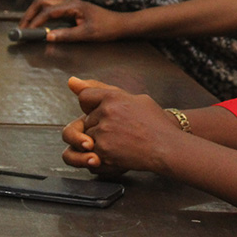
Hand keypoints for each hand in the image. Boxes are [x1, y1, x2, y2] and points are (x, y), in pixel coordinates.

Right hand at [20, 0, 123, 41]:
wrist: (121, 24)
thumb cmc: (107, 28)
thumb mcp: (87, 34)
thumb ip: (67, 35)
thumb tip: (47, 37)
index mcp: (73, 5)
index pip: (48, 10)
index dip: (35, 21)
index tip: (26, 31)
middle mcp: (69, 2)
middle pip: (42, 2)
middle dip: (30, 14)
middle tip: (22, 28)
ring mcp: (70, 5)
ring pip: (46, 4)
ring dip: (35, 14)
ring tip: (27, 28)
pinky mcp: (72, 10)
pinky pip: (52, 10)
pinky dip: (42, 16)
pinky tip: (40, 26)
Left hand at [62, 77, 181, 173]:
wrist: (167, 147)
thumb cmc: (154, 122)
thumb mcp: (136, 99)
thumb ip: (103, 89)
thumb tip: (70, 81)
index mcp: (114, 97)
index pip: (85, 96)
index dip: (93, 106)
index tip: (105, 114)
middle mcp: (106, 112)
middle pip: (87, 119)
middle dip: (99, 126)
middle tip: (121, 130)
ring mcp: (103, 132)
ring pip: (86, 136)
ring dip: (99, 141)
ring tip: (121, 142)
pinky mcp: (102, 151)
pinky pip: (89, 153)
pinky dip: (100, 155)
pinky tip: (119, 152)